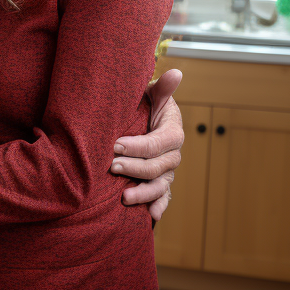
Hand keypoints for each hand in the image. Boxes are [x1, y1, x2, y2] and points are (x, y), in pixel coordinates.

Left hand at [113, 68, 183, 220]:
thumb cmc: (143, 105)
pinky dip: (159, 206)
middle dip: (135, 168)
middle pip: (159, 167)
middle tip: (112, 166)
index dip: (140, 146)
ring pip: (161, 186)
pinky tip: (152, 216)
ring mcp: (166, 171)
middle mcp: (172, 154)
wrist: (139, 120)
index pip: (160, 142)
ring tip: (124, 197)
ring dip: (145, 193)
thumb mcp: (151, 94)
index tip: (116, 145)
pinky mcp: (159, 183)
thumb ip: (162, 88)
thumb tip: (176, 73)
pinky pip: (163, 197)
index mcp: (172, 131)